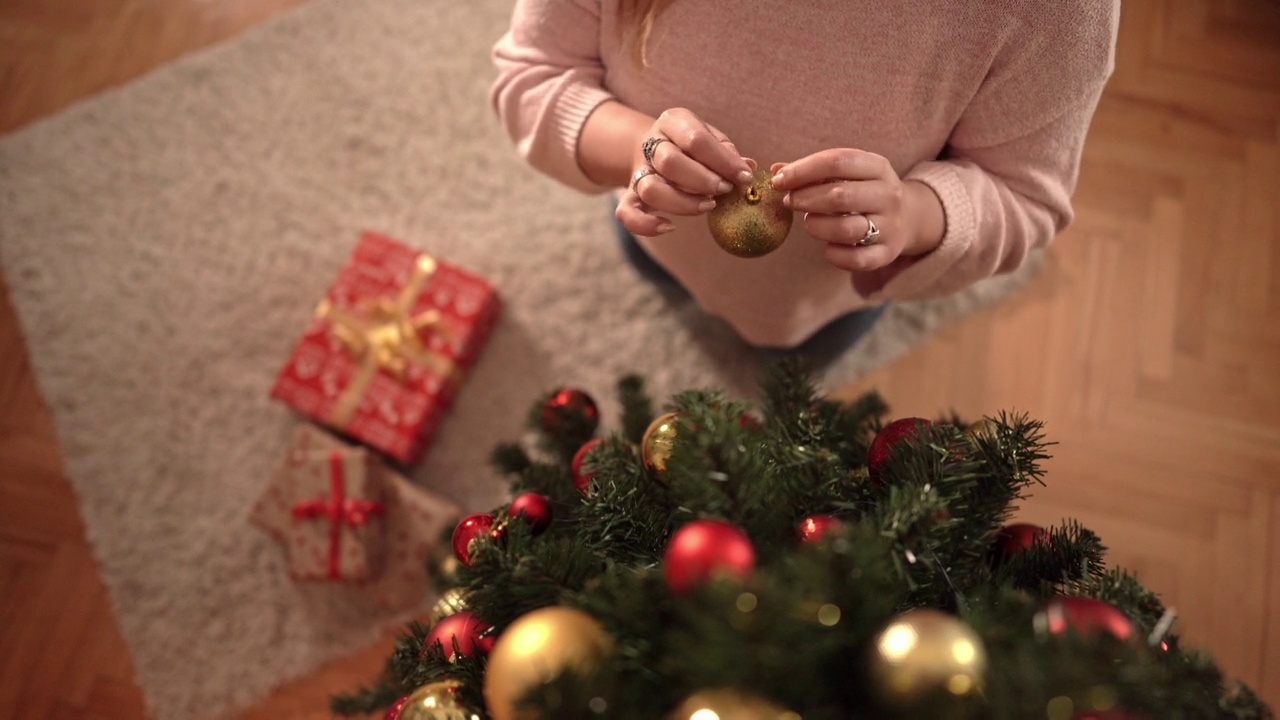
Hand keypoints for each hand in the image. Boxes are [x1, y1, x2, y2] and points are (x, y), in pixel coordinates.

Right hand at [615, 108, 754, 236]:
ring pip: (650, 188)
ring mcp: (639, 170)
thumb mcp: (713, 139)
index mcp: (673, 121)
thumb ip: (728, 154)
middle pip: (669, 161)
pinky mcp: (630, 194)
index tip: (744, 178)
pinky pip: (627, 213)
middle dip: (702, 180)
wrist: (657, 147)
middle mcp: (651, 143)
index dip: (723, 161)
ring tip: (708, 205)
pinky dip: (646, 225)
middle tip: (724, 190)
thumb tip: (748, 168)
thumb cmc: (694, 146)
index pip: (696, 139)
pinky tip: (669, 227)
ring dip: (683, 202)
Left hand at [770, 149, 941, 277]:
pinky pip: (855, 259)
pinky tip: (828, 247)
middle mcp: (888, 195)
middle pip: (839, 196)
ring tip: (810, 222)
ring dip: (817, 226)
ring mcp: (890, 226)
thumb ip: (812, 172)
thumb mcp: (848, 173)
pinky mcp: (887, 253)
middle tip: (789, 201)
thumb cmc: (864, 191)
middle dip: (805, 199)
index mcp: (878, 167)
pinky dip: (834, 254)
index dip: (803, 170)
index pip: (837, 162)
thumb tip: (776, 170)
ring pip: (846, 229)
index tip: (778, 180)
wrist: (908, 218)